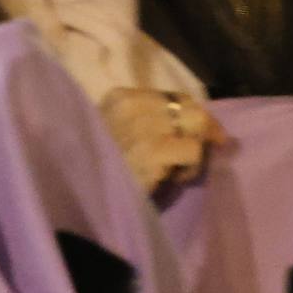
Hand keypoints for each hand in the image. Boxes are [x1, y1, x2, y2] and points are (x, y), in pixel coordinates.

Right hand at [101, 86, 225, 190]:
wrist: (84, 195)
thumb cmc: (102, 169)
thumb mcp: (118, 134)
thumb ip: (148, 121)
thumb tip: (194, 124)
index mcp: (120, 98)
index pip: (173, 96)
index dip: (192, 114)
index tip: (204, 131)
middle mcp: (131, 105)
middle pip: (189, 107)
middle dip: (203, 128)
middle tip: (208, 147)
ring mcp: (142, 126)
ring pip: (196, 124)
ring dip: (194, 152)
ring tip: (177, 171)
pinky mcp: (152, 150)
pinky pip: (193, 150)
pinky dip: (190, 167)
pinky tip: (173, 179)